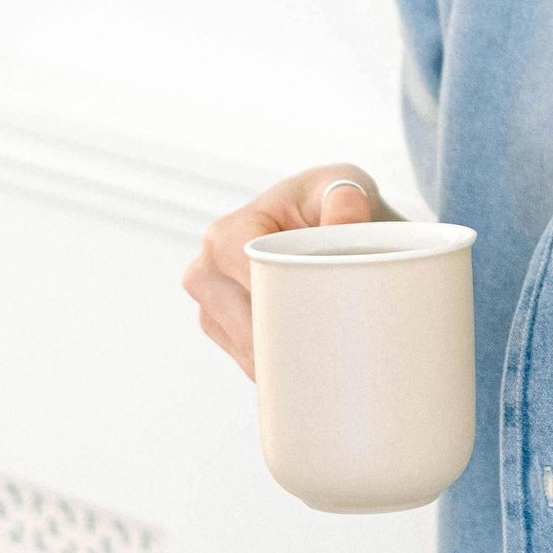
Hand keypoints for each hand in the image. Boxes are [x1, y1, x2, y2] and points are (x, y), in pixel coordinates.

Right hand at [182, 164, 394, 380]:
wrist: (325, 219)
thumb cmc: (329, 199)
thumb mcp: (343, 186)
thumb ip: (346, 200)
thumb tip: (345, 219)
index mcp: (225, 235)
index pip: (248, 285)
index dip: (284, 305)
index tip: (325, 321)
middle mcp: (206, 270)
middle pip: (244, 326)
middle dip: (289, 341)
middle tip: (337, 354)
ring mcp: (210, 305)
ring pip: (246, 351)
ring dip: (285, 360)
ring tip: (329, 358)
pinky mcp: (222, 329)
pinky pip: (248, 361)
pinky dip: (279, 367)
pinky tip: (310, 366)